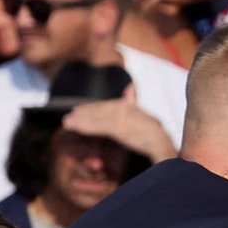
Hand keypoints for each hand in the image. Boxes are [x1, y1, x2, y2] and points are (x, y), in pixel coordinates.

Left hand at [60, 86, 176, 161]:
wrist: (160, 141)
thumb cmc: (154, 131)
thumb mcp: (143, 112)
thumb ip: (133, 100)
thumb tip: (130, 86)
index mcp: (127, 106)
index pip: (105, 106)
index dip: (90, 108)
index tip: (78, 109)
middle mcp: (122, 109)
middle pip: (98, 111)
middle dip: (82, 114)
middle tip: (68, 116)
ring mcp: (120, 118)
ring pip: (96, 118)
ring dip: (80, 120)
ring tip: (67, 122)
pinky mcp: (118, 128)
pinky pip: (98, 127)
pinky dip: (86, 126)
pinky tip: (75, 127)